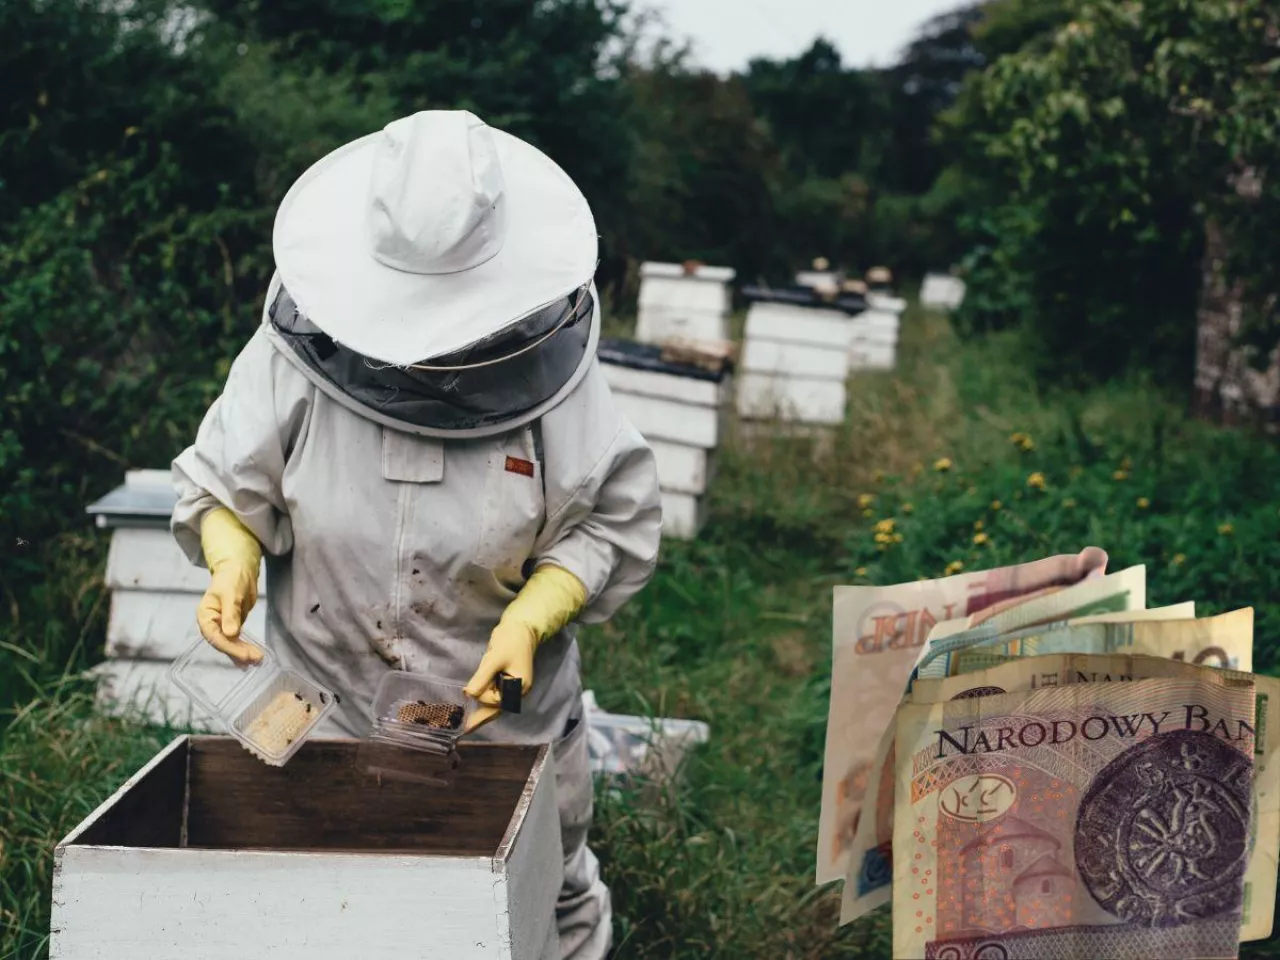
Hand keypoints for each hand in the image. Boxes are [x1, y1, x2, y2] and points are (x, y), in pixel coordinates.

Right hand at [197, 507, 263, 665]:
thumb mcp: (231, 594)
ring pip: (230, 644)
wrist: (239, 571)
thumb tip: (230, 634)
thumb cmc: (232, 578)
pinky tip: (252, 658)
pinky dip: (244, 649)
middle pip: (223, 643)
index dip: (229, 647)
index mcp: (205, 615)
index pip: (214, 636)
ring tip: (257, 661)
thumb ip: (230, 613)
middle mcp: (211, 623)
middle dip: (238, 652)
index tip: (244, 655)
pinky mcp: (232, 627)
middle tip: (255, 659)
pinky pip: (237, 641)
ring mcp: (221, 626)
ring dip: (242, 653)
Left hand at [462, 620, 536, 732]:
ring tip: (468, 722)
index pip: (496, 700)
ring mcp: (513, 687)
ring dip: (482, 707)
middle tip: (465, 730)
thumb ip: (482, 678)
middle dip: (481, 717)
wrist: (520, 627)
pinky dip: (485, 699)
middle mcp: (518, 691)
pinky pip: (495, 694)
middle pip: (497, 707)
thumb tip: (469, 694)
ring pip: (495, 702)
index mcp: (519, 687)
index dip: (481, 696)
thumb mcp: (494, 659)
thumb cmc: (510, 641)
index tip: (466, 690)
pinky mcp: (507, 681)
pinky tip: (477, 709)